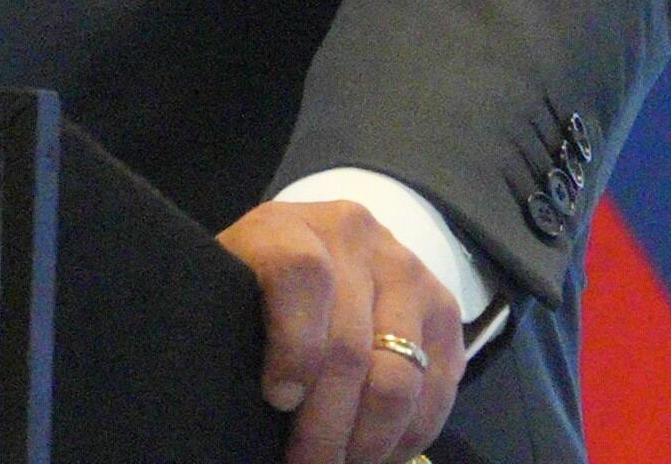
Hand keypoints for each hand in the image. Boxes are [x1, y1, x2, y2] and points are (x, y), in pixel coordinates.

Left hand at [217, 198, 465, 463]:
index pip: (301, 276)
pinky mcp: (443, 306)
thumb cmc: (251, 288)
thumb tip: (265, 403)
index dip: (294, 347)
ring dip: (370, 439)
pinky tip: (381, 453)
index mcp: (287, 228)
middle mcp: (355, 237)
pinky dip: (411, 432)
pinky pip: (440, 385)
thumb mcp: (227, 293)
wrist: (307, 248)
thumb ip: (235, 328)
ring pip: (400, 374)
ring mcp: (407, 269)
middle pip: (351, 346)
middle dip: (328, 426)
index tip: (279, 400)